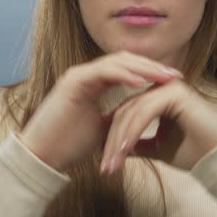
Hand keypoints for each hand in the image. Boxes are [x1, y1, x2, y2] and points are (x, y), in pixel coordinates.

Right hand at [19, 51, 182, 171]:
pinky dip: (125, 75)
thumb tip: (138, 117)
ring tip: (164, 77)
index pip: (127, 69)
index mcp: (94, 82)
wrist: (42, 157)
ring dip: (143, 68)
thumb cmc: (68, 145)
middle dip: (152, 67)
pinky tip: (143, 82)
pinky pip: (104, 71)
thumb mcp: (102, 129)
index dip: (150, 72)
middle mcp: (86, 74)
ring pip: (117, 62)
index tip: (172, 81)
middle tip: (175, 75)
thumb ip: (117, 116)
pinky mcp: (73, 81)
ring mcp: (78, 75)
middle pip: (126, 60)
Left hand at [101, 80, 216, 173]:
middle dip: (113, 141)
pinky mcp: (174, 92)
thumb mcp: (158, 148)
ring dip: (119, 139)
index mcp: (158, 98)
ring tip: (113, 162)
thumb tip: (117, 148)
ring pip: (132, 111)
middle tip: (105, 166)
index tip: (106, 164)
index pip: (127, 114)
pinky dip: (132, 130)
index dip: (113, 139)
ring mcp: (168, 87)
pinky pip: (145, 110)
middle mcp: (162, 89)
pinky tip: (124, 149)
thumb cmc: (193, 153)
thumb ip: (138, 144)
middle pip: (125, 111)